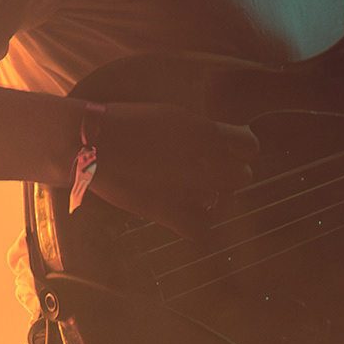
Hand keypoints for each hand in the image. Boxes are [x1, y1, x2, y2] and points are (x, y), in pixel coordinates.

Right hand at [71, 98, 259, 235]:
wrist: (93, 143)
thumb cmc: (128, 122)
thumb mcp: (172, 114)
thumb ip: (201, 130)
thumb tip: (219, 140)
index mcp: (209, 134)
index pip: (250, 146)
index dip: (239, 149)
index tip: (228, 149)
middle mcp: (207, 164)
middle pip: (241, 176)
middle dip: (226, 173)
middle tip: (204, 169)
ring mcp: (191, 191)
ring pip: (217, 200)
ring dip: (204, 195)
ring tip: (178, 185)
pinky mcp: (170, 213)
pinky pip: (200, 229)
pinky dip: (192, 223)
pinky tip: (179, 213)